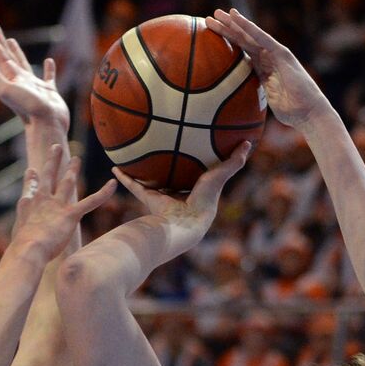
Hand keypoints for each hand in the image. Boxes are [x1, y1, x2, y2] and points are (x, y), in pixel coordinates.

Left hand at [0, 17, 69, 130]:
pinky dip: (48, 68)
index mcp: (8, 76)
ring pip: (22, 62)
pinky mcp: (49, 91)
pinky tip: (48, 62)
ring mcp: (34, 85)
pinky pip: (48, 76)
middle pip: (5, 53)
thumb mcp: (6, 90)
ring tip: (10, 39)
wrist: (49, 126)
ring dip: (15, 50)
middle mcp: (18, 79)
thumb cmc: (28, 108)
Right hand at [11, 144, 115, 261]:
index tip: (32, 171)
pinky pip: (91, 201)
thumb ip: (24, 210)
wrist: (29, 249)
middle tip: (57, 147)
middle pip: (49, 176)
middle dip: (53, 161)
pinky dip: (104, 193)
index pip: (30, 188)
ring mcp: (58, 205)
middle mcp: (43, 200)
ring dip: (72, 169)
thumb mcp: (19, 225)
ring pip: (68, 182)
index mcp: (30, 204)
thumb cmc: (23, 244)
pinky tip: (113, 184)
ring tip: (76, 159)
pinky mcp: (71, 214)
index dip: (31, 179)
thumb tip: (23, 200)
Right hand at [111, 141, 251, 256]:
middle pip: (171, 179)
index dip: (193, 166)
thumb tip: (248, 143)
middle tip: (162, 153)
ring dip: (142, 174)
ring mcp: (162, 198)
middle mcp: (178, 196)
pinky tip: (116, 166)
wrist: (185, 223)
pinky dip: (125, 177)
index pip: (195, 176)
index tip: (190, 152)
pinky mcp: (149, 200)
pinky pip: (135, 186)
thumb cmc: (205, 201)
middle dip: (167, 170)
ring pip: (151, 184)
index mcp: (195, 192)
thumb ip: (233, 162)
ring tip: (134, 159)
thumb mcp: (219, 177)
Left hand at [205, 9, 331, 128]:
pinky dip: (249, 27)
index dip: (229, 40)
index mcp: (263, 67)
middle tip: (209, 17)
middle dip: (226, 28)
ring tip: (217, 13)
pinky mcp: (281, 54)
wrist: (309, 111)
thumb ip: (254, 92)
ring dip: (233, 24)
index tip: (213, 32)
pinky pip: (262, 38)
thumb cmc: (291, 111)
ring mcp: (275, 54)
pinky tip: (237, 18)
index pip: (242, 50)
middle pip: (243, 40)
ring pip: (249, 35)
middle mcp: (268, 57)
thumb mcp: (266, 99)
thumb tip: (235, 101)